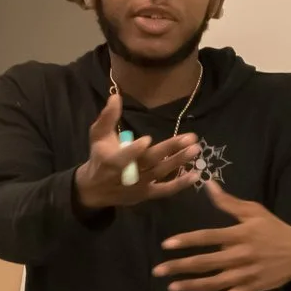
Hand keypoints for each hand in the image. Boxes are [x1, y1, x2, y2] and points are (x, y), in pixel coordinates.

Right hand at [74, 92, 203, 210]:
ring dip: (179, 161)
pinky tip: (195, 174)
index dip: (134, 150)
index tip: (147, 139)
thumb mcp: (98, 136)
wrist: (95, 190)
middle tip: (189, 138)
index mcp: (112, 160)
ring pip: (160, 173)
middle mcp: (127, 174)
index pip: (124, 157)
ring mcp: (139, 185)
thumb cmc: (99, 157)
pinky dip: (180, 184)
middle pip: (150, 161)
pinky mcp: (147, 194)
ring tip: (195, 149)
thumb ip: (107, 118)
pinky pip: (165, 190)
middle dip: (169, 149)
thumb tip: (116, 96)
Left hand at [154, 181, 290, 290]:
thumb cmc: (274, 229)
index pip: (209, 237)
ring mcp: (247, 275)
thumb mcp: (254, 211)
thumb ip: (228, 202)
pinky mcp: (252, 289)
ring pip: (214, 283)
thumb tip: (208, 184)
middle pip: (206, 263)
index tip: (166, 245)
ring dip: (191, 286)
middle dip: (180, 267)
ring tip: (171, 286)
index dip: (186, 241)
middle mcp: (242, 255)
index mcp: (241, 234)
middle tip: (158, 270)